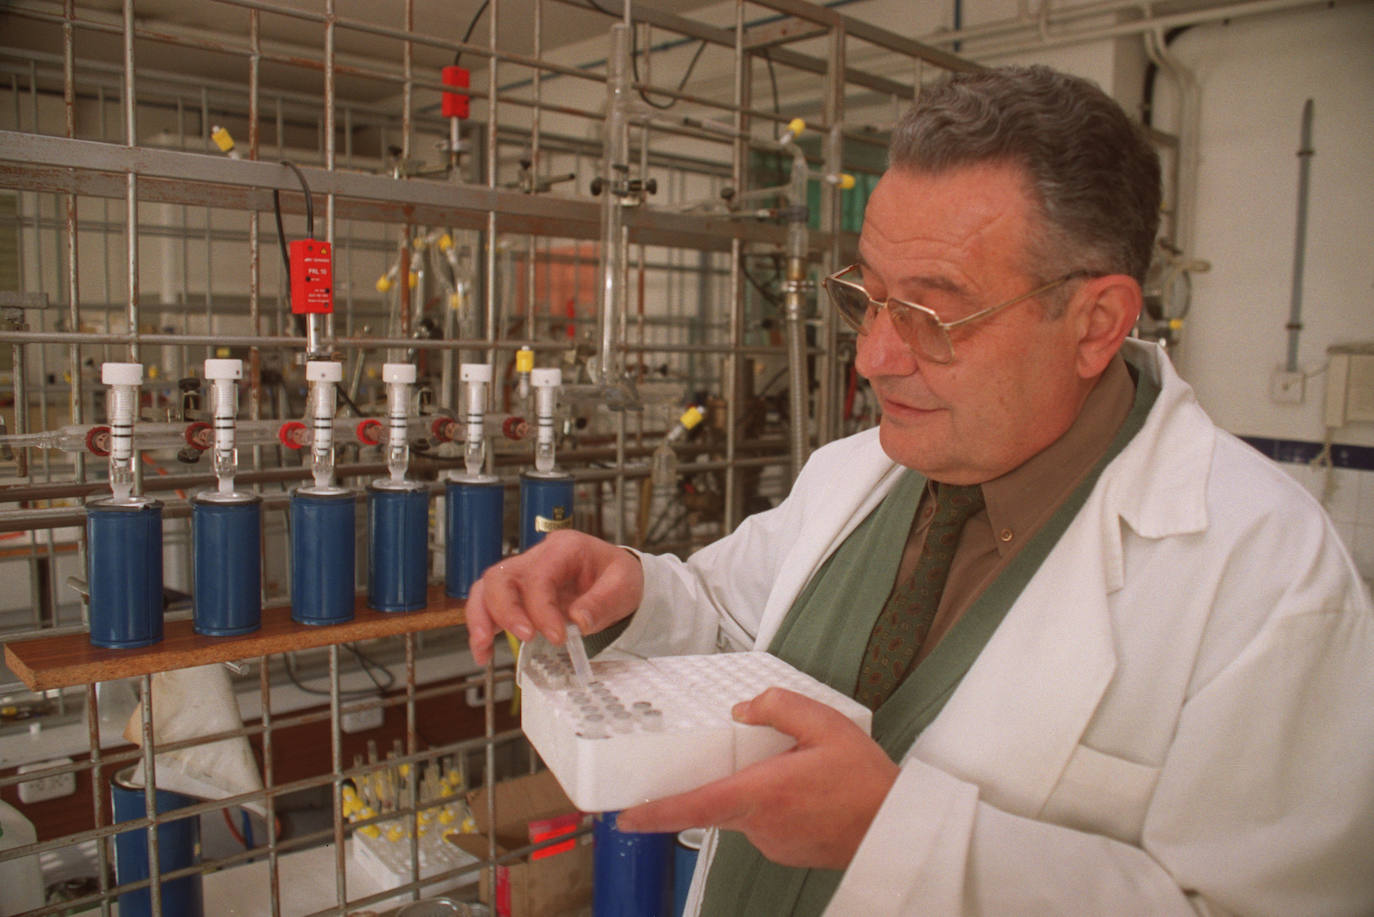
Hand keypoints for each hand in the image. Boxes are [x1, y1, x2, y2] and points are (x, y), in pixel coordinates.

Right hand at [464, 529, 643, 664]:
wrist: (616, 578)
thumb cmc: (618, 577)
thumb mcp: (624, 585)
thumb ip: (603, 603)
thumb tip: (579, 621)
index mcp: (564, 548)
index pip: (539, 576)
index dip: (542, 609)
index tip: (557, 637)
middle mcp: (537, 556)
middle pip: (501, 576)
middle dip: (506, 610)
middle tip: (526, 637)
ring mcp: (523, 573)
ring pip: (486, 588)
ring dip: (482, 619)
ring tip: (485, 650)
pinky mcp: (518, 593)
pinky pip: (488, 604)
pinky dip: (482, 627)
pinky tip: (484, 653)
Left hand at [615, 687, 898, 869]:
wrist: (898, 828)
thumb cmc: (866, 780)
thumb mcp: (827, 724)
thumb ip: (780, 708)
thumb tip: (743, 709)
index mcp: (762, 795)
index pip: (694, 807)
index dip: (654, 813)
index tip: (624, 817)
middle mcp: (760, 826)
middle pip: (716, 803)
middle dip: (717, 781)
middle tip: (740, 759)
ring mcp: (772, 844)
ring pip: (741, 812)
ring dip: (751, 791)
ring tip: (795, 772)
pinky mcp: (785, 852)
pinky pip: (762, 824)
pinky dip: (770, 806)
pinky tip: (803, 792)